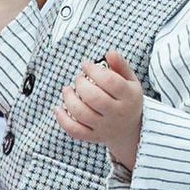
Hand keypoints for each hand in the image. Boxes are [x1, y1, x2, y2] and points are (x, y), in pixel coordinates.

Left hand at [56, 50, 144, 174]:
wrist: (130, 130)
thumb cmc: (127, 99)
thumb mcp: (131, 81)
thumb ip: (121, 65)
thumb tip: (109, 52)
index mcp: (128, 97)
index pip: (110, 82)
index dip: (94, 70)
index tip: (86, 65)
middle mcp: (117, 114)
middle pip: (94, 98)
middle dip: (80, 83)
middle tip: (79, 78)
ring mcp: (104, 127)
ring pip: (81, 113)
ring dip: (69, 98)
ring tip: (67, 90)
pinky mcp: (94, 137)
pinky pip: (75, 130)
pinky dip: (62, 119)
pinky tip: (58, 108)